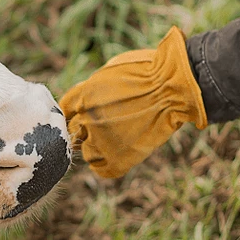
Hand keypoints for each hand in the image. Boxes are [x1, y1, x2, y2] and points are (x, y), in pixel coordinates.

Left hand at [60, 27, 207, 177]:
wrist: (174, 88)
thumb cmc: (148, 72)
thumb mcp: (110, 71)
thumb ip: (92, 88)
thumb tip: (85, 98)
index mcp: (84, 96)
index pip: (65, 110)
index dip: (75, 112)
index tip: (84, 113)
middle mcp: (88, 120)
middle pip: (74, 131)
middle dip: (85, 127)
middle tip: (103, 124)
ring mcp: (103, 141)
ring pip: (86, 152)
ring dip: (95, 146)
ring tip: (113, 138)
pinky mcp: (119, 158)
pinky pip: (102, 168)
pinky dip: (105, 163)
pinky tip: (115, 153)